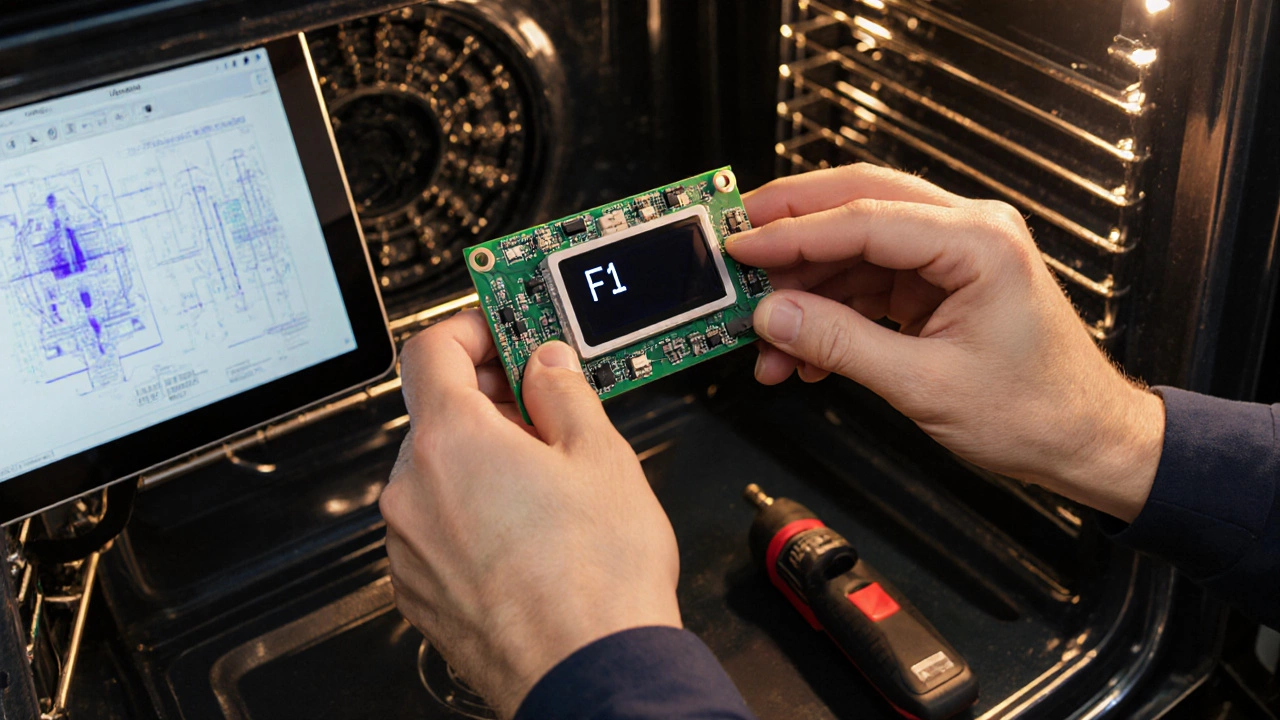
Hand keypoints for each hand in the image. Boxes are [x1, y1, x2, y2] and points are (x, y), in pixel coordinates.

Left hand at [379, 310, 680, 717]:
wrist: (589, 673)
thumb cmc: (597, 580)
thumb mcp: (600, 455)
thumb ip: (562, 391)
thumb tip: (547, 365)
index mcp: (450, 442)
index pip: (431, 349)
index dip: (471, 329)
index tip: (503, 331)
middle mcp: (412, 492)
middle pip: (436, 414)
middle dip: (490, 401)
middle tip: (546, 406)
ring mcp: (409, 548)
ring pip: (437, 474)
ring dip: (482, 460)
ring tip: (548, 481)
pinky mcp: (419, 592)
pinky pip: (437, 527)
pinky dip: (472, 513)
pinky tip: (527, 531)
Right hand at [727, 165, 1164, 521]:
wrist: (1087, 441)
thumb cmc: (1038, 412)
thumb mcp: (925, 385)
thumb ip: (841, 344)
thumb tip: (776, 316)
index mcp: (978, 242)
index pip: (863, 218)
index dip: (792, 234)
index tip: (740, 245)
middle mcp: (968, 232)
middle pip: (857, 203)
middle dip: (791, 228)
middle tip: (736, 244)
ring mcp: (954, 256)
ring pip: (856, 247)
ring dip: (806, 289)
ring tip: (764, 336)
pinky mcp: (941, 283)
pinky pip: (869, 281)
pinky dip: (831, 313)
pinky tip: (801, 351)